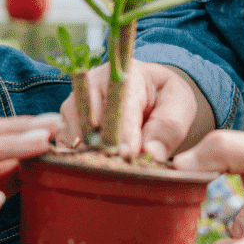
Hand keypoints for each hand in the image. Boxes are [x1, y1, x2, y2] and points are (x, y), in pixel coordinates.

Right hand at [59, 60, 212, 158]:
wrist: (150, 93)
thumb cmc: (164, 98)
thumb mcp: (179, 105)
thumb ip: (169, 127)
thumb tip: (152, 153)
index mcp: (123, 74)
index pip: (118, 104)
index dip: (123, 131)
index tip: (129, 153)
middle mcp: (93, 83)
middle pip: (88, 117)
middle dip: (103, 145)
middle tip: (119, 167)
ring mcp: (76, 100)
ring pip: (72, 130)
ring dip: (88, 153)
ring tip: (109, 169)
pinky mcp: (67, 119)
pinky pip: (63, 140)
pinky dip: (75, 157)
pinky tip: (92, 167)